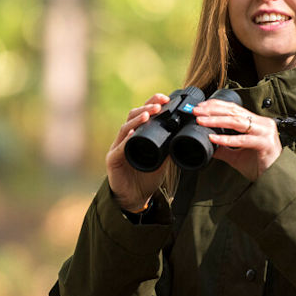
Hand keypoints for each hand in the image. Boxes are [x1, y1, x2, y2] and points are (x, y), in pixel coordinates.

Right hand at [106, 93, 170, 211]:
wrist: (136, 198)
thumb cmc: (147, 177)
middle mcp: (125, 138)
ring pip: (125, 129)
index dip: (152, 103)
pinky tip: (133, 134)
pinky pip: (119, 148)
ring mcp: (117, 148)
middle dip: (146, 107)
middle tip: (159, 105)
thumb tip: (183, 134)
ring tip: (148, 114)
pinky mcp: (112, 160)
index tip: (165, 98)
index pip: (143, 114)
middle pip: (132, 116)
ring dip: (137, 121)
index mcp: (137, 135)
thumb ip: (168, 147)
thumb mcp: (162, 160)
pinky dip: (127, 140)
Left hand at [193, 100, 281, 180]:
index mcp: (256, 122)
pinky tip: (213, 138)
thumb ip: (224, 148)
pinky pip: (242, 139)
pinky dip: (226, 138)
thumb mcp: (237, 155)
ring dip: (216, 120)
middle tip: (196, 112)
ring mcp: (265, 131)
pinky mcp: (265, 143)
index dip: (216, 105)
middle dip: (213, 110)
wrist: (274, 179)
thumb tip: (208, 145)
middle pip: (234, 111)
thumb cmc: (260, 166)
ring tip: (201, 121)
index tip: (200, 108)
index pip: (234, 108)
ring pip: (237, 121)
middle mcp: (262, 123)